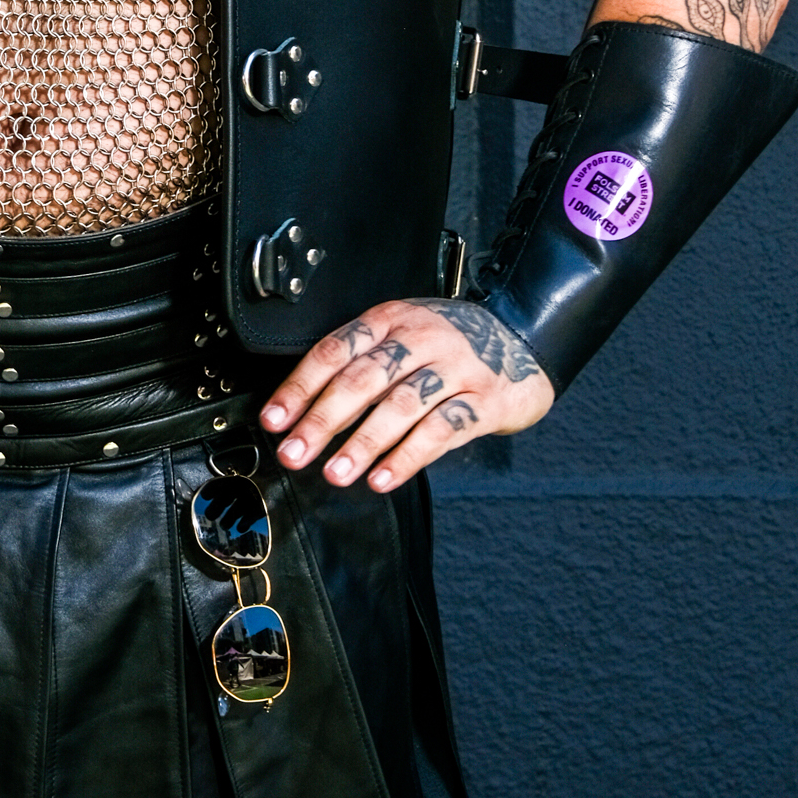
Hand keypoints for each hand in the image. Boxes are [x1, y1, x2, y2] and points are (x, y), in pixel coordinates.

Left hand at [258, 299, 553, 492]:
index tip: (274, 420)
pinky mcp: (486, 400)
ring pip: (401, 406)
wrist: (523, 339)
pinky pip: (443, 430)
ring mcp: (457, 368)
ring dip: (363, 443)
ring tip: (335, 473)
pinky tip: (383, 478)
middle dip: (323, 420)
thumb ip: (360, 364)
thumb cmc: (447, 344)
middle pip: (363, 379)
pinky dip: (409, 457)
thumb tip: (304, 409)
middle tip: (294, 453)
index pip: (336, 350)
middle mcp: (422, 338)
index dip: (301, 386)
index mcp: (390, 318)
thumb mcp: (402, 334)